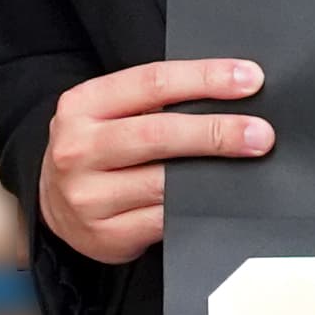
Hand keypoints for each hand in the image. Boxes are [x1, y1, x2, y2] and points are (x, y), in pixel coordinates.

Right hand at [33, 58, 270, 266]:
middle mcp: (77, 149)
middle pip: (158, 133)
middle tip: (261, 134)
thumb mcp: (110, 113)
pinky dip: (198, 207)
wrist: (54, 203)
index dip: (205, 78)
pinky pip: (166, 219)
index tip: (250, 79)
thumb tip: (231, 94)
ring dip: (214, 173)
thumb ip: (155, 102)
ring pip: (165, 182)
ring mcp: (88, 197)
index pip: (152, 82)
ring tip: (250, 162)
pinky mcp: (106, 235)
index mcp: (81, 105)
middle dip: (216, 132)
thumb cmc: (99, 148)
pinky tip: (221, 196)